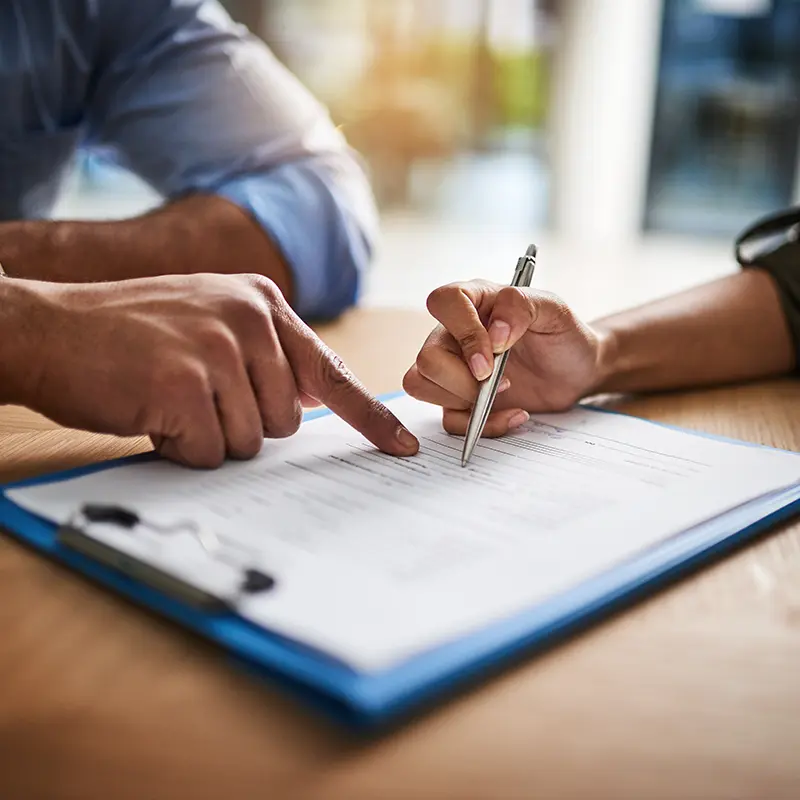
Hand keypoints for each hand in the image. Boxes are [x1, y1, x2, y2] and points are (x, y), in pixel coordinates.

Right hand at [18, 274, 418, 466]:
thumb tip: (308, 398)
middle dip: (242, 423)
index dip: (368, 416)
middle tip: (194, 395)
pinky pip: (210, 453)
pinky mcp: (185, 385)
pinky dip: (181, 447)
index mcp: (262, 302)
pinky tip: (151, 411)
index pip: (331, 371)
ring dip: (209, 436)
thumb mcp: (209, 321)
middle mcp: (249, 318)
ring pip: (251, 441)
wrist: (48, 328)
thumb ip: (265, 353)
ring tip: (169, 398)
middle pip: (287, 420)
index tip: (401, 449)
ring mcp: (218, 349)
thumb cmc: (128, 335)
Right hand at [403, 280, 603, 436]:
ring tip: (505, 393)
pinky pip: (448, 420)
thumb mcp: (554, 310)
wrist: (577, 371)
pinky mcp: (460, 400)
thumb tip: (495, 333)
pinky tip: (512, 414)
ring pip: (421, 385)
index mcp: (474, 301)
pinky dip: (480, 425)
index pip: (443, 302)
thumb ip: (521, 307)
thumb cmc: (562, 335)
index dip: (464, 332)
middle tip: (502, 382)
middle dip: (462, 380)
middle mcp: (455, 333)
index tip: (493, 356)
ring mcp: (453, 368)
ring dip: (463, 401)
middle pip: (427, 357)